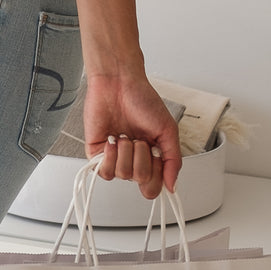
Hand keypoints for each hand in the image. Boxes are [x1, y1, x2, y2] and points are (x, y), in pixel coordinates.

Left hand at [83, 73, 181, 199]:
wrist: (118, 82)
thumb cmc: (142, 99)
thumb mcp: (167, 129)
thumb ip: (173, 160)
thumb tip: (172, 187)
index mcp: (151, 157)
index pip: (154, 186)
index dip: (157, 176)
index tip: (157, 155)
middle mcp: (133, 160)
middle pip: (141, 182)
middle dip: (143, 158)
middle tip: (140, 140)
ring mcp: (115, 157)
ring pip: (123, 175)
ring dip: (126, 153)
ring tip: (125, 135)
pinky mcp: (97, 153)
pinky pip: (104, 171)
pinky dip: (110, 155)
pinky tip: (113, 139)